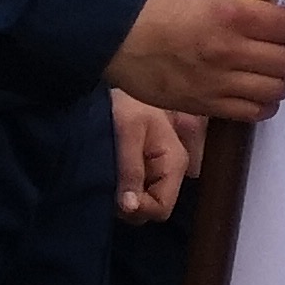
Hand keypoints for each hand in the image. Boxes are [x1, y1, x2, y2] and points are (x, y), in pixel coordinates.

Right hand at [107, 0, 284, 121]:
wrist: (121, 37)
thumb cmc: (166, 9)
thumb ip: (247, 2)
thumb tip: (277, 13)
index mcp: (234, 15)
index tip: (282, 28)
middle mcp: (231, 50)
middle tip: (274, 51)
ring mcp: (219, 82)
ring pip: (277, 90)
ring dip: (277, 81)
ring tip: (266, 74)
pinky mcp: (207, 106)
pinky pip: (254, 112)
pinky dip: (263, 104)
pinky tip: (255, 93)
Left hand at [111, 93, 198, 221]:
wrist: (123, 75)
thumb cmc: (127, 100)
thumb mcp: (128, 132)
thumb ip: (131, 170)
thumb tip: (131, 208)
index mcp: (175, 162)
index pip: (162, 208)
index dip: (139, 210)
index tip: (115, 199)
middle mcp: (174, 169)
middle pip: (154, 205)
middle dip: (131, 203)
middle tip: (109, 186)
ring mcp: (162, 167)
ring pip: (146, 198)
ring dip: (126, 194)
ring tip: (109, 175)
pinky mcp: (150, 163)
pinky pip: (141, 186)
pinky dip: (125, 186)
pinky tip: (113, 172)